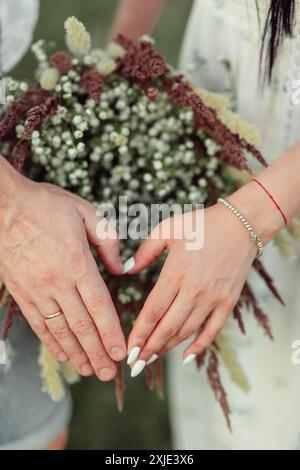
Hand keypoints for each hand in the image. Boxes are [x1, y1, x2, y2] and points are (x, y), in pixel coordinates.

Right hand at [0, 170, 125, 380]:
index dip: (111, 333)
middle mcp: (58, 281)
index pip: (99, 306)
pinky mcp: (22, 292)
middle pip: (82, 325)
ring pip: (60, 329)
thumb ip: (108, 241)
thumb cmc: (47, 205)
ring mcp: (37, 289)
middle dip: (97, 352)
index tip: (121, 352)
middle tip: (109, 373)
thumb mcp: (86, 212)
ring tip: (90, 371)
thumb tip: (121, 269)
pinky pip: (38, 323)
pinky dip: (51, 342)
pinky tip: (62, 354)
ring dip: (76, 353)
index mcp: (77, 263)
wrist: (5, 205)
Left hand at [126, 205, 256, 374]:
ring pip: (186, 332)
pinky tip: (187, 357)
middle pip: (166, 328)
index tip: (128, 350)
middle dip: (149, 349)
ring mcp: (212, 299)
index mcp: (175, 274)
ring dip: (168, 348)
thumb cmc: (202, 225)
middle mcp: (193, 291)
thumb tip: (126, 270)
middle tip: (136, 365)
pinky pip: (212, 330)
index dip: (139, 334)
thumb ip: (144, 252)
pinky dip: (199, 346)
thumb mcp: (167, 230)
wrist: (241, 225)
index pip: (152, 312)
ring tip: (153, 359)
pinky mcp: (227, 302)